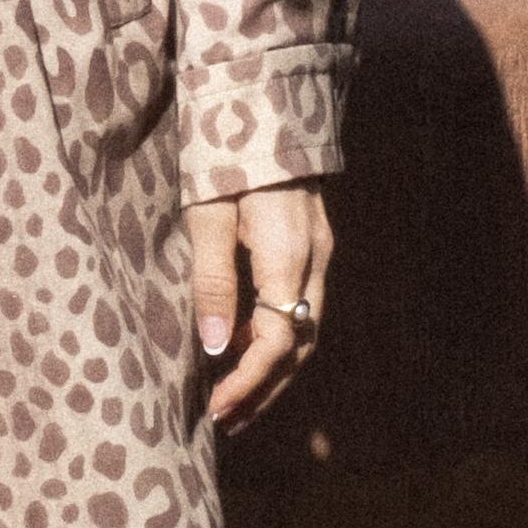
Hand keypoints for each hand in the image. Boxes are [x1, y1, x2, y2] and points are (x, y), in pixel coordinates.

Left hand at [189, 179, 331, 430]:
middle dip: (264, 390)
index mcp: (288, 257)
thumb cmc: (226, 156)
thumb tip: (216, 348)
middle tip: (225, 421)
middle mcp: (315, 262)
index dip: (247, 381)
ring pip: (305, 332)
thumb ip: (213, 282)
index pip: (278, 342)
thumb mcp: (207, 217)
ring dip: (271, 370)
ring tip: (233, 402)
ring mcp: (320, 254)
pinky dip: (275, 339)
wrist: (265, 105)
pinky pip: (301, 308)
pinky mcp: (313, 247)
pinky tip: (243, 349)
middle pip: (299, 348)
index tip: (215, 407)